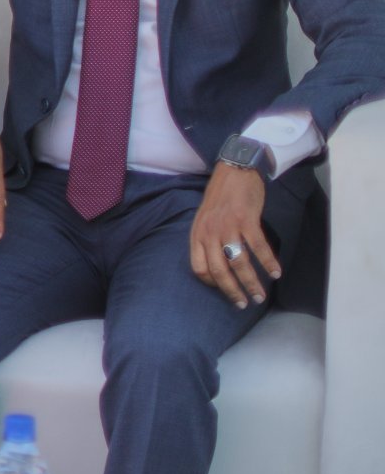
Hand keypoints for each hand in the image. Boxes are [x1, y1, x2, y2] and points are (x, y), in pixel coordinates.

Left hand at [190, 163, 279, 308]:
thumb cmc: (221, 197)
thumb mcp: (204, 219)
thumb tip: (217, 264)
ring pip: (239, 263)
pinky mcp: (246, 220)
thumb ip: (207, 239)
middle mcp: (209, 233)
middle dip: (233, 291)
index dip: (212, 284)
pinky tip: (275, 273)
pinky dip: (268, 262)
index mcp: (197, 234)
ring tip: (260, 295)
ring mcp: (228, 226)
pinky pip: (258, 247)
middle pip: (219, 271)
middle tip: (245, 303)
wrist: (234, 170)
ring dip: (251, 282)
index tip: (226, 292)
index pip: (199, 268)